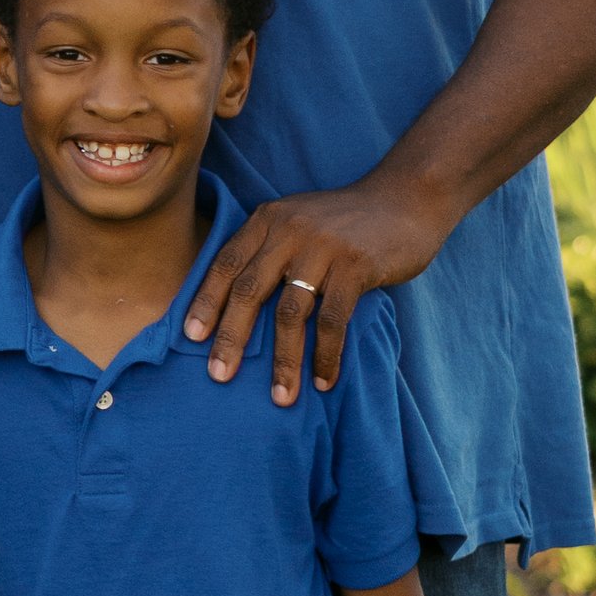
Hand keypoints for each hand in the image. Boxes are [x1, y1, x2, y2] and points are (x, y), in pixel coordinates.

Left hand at [185, 173, 460, 402]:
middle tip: (219, 374)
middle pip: (249, 291)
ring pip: (290, 313)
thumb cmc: (346, 221)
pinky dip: (326, 355)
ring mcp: (322, 248)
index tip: (190, 336)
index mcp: (266, 220)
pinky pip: (333, 320)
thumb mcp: (297, 222)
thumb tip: (237, 305)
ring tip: (280, 396)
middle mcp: (288, 231)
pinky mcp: (356, 266)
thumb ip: (270, 250)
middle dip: (231, 337)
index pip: (225, 264)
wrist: (406, 199)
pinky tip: (323, 380)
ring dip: (284, 360)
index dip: (206, 301)